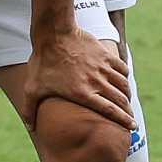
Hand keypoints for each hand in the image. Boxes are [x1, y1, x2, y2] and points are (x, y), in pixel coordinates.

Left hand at [20, 23, 135, 133]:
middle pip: (121, 100)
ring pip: (124, 85)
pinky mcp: (105, 55)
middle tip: (130, 118)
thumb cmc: (42, 62)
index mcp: (82, 93)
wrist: (53, 34)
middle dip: (128, 111)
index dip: (124, 120)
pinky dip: (125, 76)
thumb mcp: (32, 88)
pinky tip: (122, 80)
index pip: (110, 111)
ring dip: (127, 95)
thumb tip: (29, 127)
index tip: (132, 127)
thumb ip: (30, 109)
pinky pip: (122, 68)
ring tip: (126, 101)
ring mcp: (103, 68)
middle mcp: (97, 82)